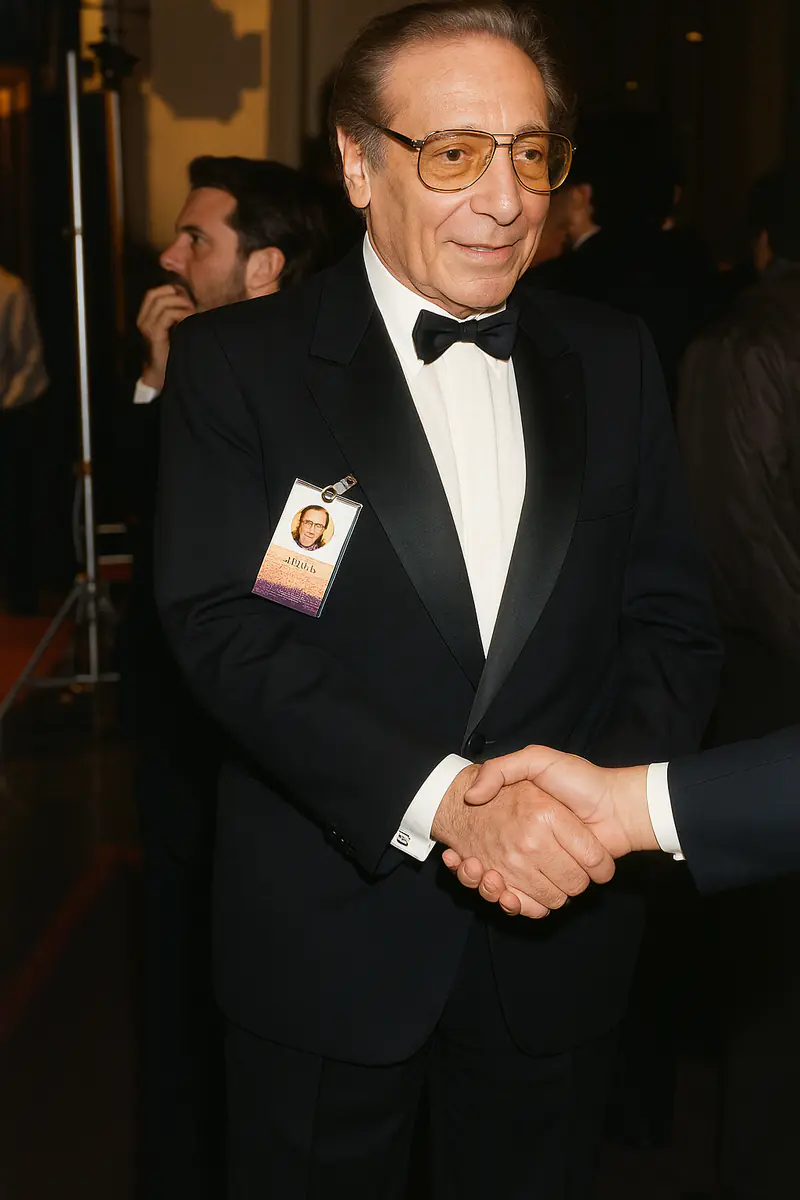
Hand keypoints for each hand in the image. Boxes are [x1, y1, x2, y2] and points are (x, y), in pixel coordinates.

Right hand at [136, 284, 195, 389]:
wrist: (162, 375)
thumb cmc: (172, 352)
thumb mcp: (172, 329)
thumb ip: (174, 314)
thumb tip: (186, 296)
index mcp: (145, 317)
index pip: (152, 293)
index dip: (168, 289)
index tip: (185, 296)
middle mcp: (143, 320)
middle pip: (156, 294)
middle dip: (176, 295)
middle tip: (191, 304)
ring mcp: (147, 327)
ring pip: (161, 303)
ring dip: (180, 304)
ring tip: (192, 312)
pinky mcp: (154, 334)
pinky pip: (167, 315)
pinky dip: (180, 314)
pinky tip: (189, 320)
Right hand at [442, 748, 654, 915]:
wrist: (619, 805)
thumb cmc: (580, 780)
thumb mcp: (536, 760)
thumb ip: (502, 769)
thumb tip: (471, 796)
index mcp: (521, 821)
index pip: (483, 843)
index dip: (469, 856)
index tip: (461, 856)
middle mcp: (528, 846)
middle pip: (496, 870)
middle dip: (484, 875)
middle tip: (476, 867)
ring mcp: (541, 866)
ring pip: (507, 891)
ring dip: (492, 890)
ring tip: (487, 876)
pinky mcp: (554, 883)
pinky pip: (526, 904)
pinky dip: (513, 905)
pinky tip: (504, 892)